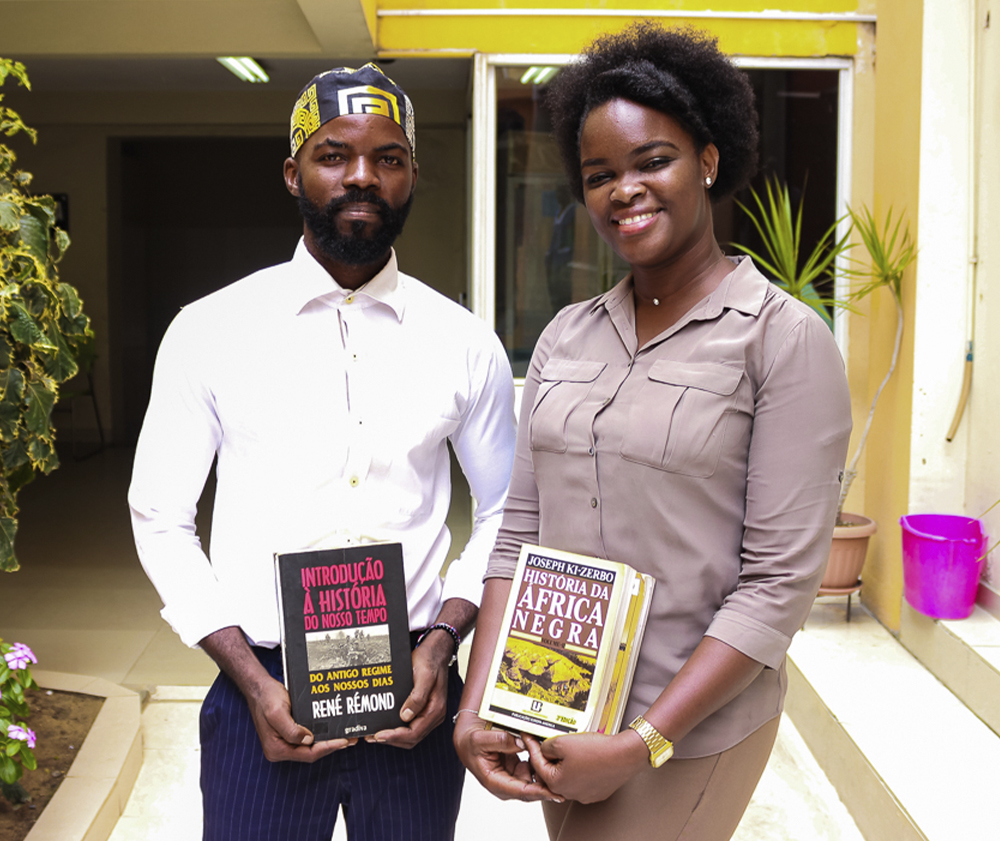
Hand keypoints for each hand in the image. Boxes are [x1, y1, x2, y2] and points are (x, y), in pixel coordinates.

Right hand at [245, 673, 356, 761]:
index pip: (307, 754)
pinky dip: (321, 735)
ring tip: (345, 736)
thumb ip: (291, 729)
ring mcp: (286, 743)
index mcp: (277, 749)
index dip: (326, 748)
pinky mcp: (290, 734)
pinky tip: (331, 730)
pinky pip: (308, 738)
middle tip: (348, 739)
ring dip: (327, 741)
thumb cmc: (266, 698)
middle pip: (311, 753)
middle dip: (330, 746)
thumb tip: (308, 740)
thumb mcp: (277, 712)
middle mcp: (281, 749)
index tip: (342, 741)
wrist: (259, 688)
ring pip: (311, 747)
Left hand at [366, 634, 449, 748]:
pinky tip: (387, 726)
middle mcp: (434, 715)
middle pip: (412, 738)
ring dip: (394, 737)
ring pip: (411, 735)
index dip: (395, 736)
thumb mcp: (424, 676)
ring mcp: (429, 714)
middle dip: (392, 740)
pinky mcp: (424, 710)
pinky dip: (398, 730)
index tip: (379, 735)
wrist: (436, 650)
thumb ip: (417, 697)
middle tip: (372, 737)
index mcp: (435, 709)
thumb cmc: (429, 660)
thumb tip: (406, 716)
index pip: (414, 733)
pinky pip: (411, 727)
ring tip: (375, 735)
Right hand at [453, 713, 562, 802]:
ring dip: (544, 771)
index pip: (522, 791)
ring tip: (553, 758)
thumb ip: (500, 740)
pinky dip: (540, 762)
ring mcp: (512, 776)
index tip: (555, 791)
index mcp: (495, 782)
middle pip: (532, 789)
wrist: (469, 738)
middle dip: (547, 783)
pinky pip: (533, 769)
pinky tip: (544, 753)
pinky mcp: (517, 769)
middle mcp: (506, 783)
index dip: (539, 792)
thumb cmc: (471, 742)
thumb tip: (520, 743)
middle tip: (561, 773)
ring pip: (534, 779)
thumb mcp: (481, 739)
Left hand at [524, 730, 647, 803]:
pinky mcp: (597, 792)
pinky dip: (581, 769)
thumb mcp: (562, 742)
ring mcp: (584, 795)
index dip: (532, 746)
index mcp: (556, 783)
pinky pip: (583, 780)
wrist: (624, 755)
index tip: (528, 736)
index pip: (537, 763)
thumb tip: (542, 749)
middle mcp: (569, 793)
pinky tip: (586, 757)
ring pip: (568, 777)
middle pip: (552, 772)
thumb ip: (546, 746)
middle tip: (548, 741)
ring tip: (571, 747)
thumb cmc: (595, 751)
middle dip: (549, 757)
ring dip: (566, 764)